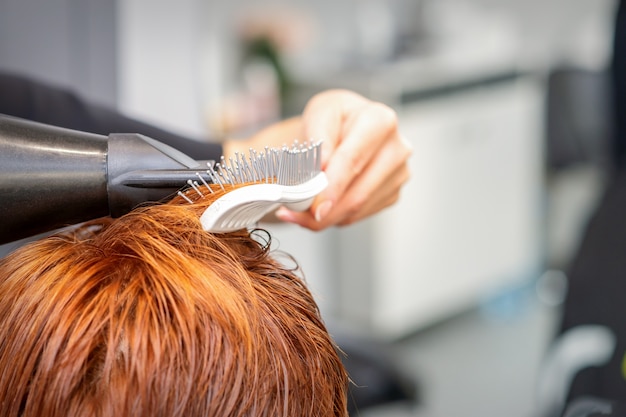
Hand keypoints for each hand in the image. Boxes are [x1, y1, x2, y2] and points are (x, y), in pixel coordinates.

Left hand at [223, 89, 411, 230]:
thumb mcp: (318, 115)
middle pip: (359, 193)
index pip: (353, 160)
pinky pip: (359, 215)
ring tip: (299, 211)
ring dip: (326, 217)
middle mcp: (396, 149)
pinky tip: (320, 207)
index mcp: (380, 121)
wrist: (345, 128)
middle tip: (295, 215)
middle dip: (325, 211)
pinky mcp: (392, 194)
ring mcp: (398, 174)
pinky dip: (335, 217)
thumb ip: (318, 138)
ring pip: (358, 209)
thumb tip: (321, 167)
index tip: (315, 207)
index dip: (332, 186)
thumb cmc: (333, 119)